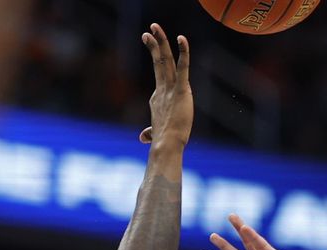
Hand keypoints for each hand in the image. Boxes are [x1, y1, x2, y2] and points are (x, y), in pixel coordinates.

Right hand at [138, 23, 192, 148]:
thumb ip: (149, 132)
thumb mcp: (155, 133)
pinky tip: (182, 38)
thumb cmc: (164, 141)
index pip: (159, 74)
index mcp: (158, 97)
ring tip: (155, 27)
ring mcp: (170, 89)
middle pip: (158, 62)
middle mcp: (162, 90)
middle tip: (149, 31)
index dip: (155, 58)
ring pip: (165, 60)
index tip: (151, 45)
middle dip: (154, 44)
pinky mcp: (181, 91)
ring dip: (161, 42)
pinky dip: (183, 52)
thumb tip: (144, 137)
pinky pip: (182, 67)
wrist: (166, 145)